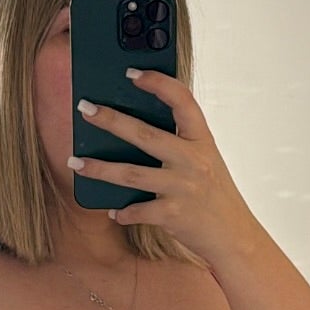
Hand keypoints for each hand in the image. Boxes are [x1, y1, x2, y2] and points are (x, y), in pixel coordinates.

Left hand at [69, 68, 258, 266]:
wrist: (234, 236)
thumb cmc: (214, 194)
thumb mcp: (204, 160)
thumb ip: (180, 142)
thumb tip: (133, 127)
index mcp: (202, 140)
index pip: (182, 100)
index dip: (157, 83)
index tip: (132, 73)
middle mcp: (193, 160)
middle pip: (145, 134)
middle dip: (110, 120)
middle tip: (84, 108)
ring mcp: (183, 187)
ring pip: (131, 173)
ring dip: (99, 168)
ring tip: (76, 161)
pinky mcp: (173, 214)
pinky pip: (138, 210)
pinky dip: (123, 212)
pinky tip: (111, 210)